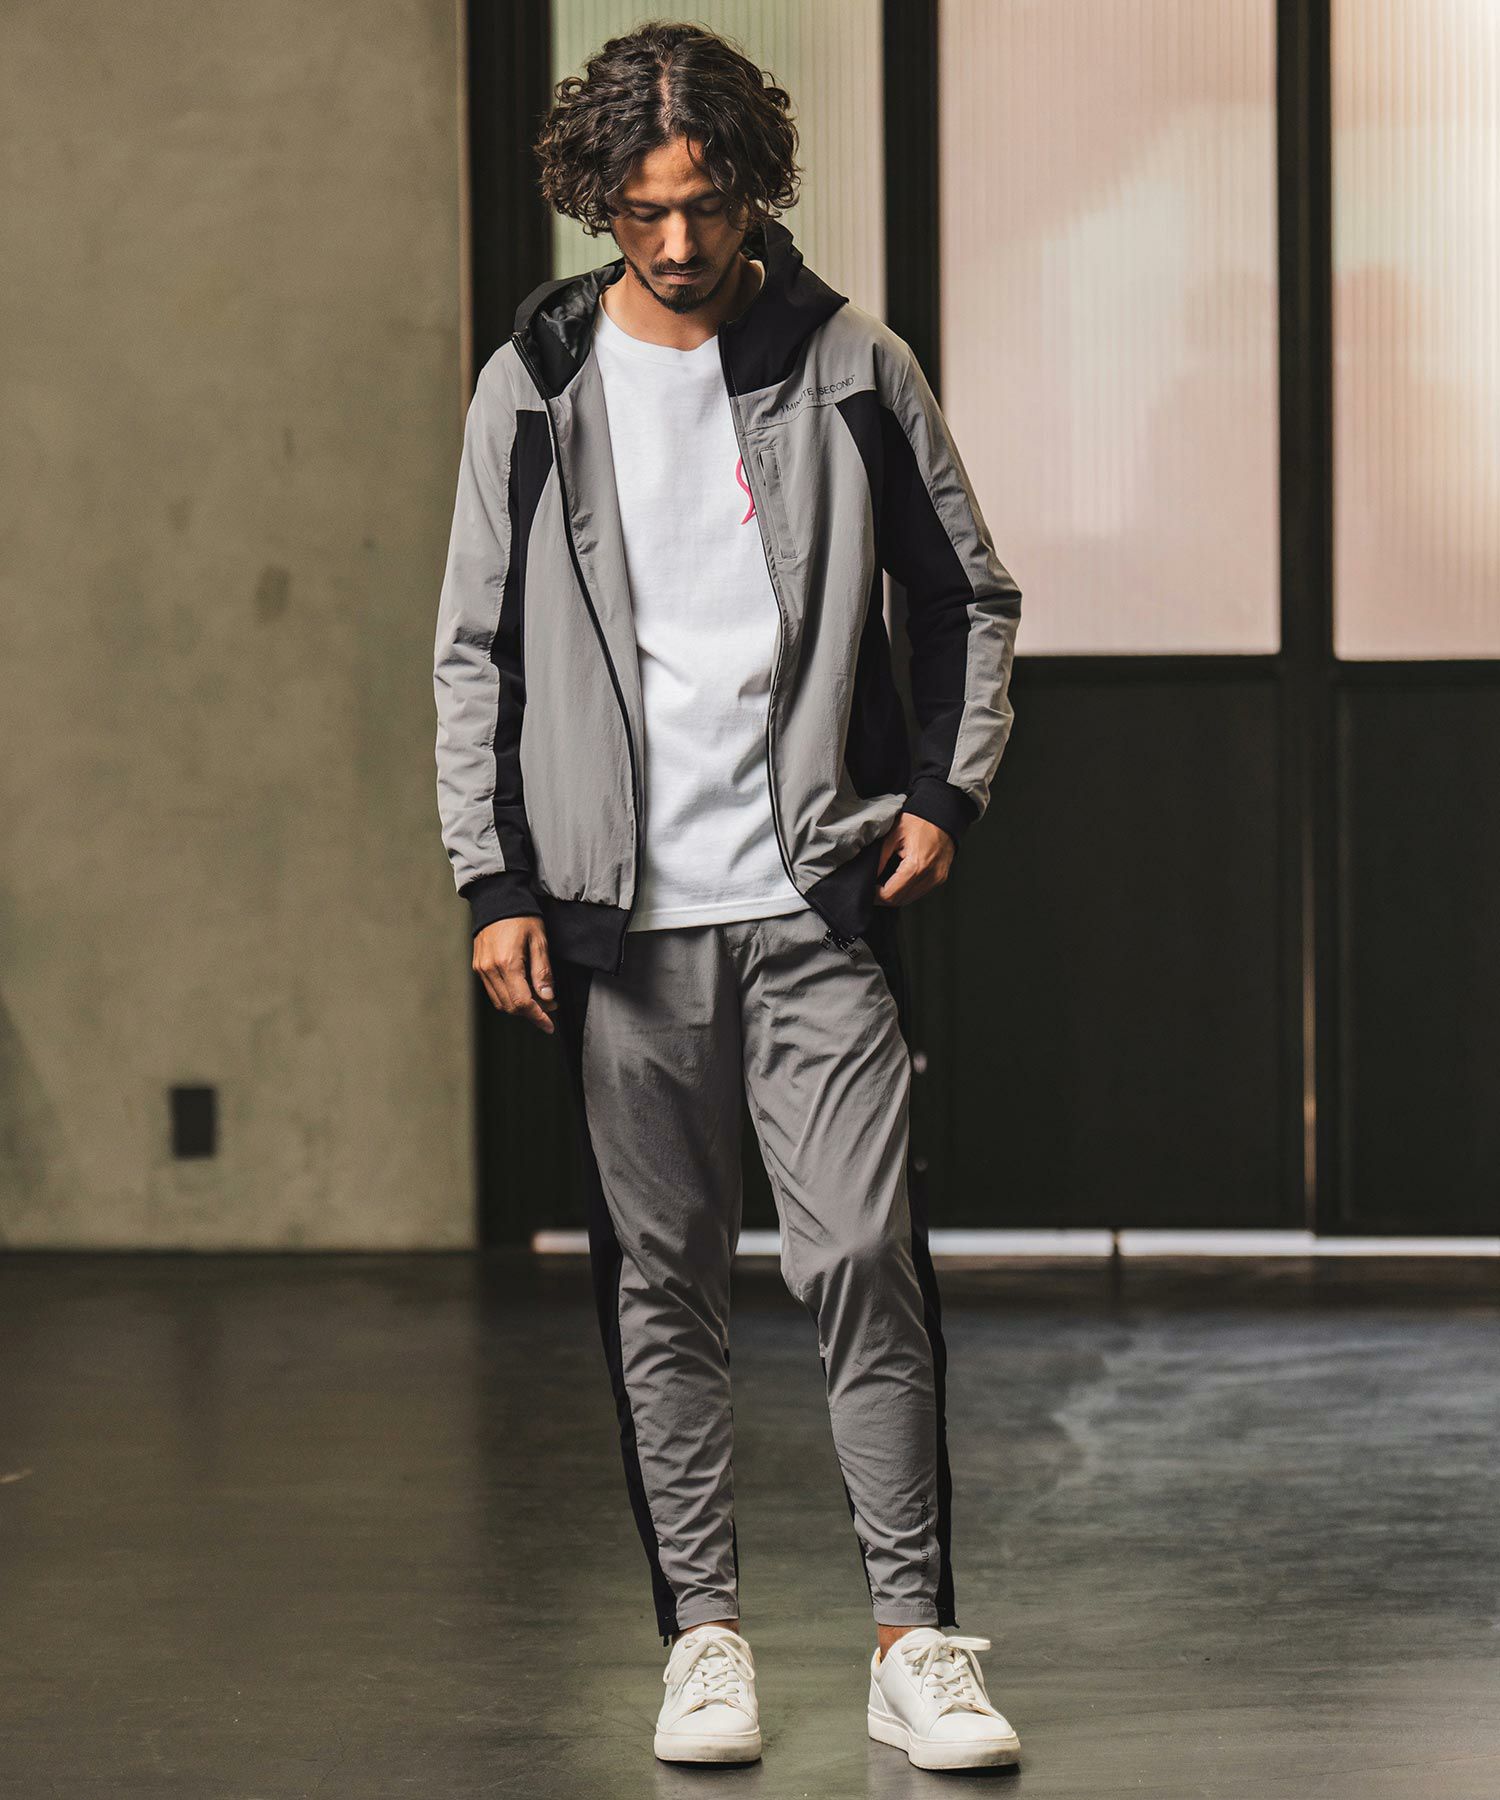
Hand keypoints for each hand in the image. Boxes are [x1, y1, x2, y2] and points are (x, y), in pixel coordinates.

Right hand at [472, 914, 556, 1033]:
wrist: (496, 900)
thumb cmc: (521, 917)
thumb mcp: (539, 941)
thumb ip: (543, 971)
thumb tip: (548, 998)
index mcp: (508, 963)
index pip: (523, 1002)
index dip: (538, 1017)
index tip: (550, 1025)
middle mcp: (490, 969)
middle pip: (511, 1006)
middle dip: (532, 1013)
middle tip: (550, 1008)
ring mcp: (481, 969)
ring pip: (500, 1002)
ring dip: (520, 1007)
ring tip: (539, 999)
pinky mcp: (478, 967)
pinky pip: (493, 992)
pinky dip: (508, 997)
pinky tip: (522, 990)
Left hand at [874, 812, 955, 907]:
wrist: (943, 814)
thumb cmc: (920, 820)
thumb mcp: (893, 834)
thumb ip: (880, 858)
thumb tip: (870, 875)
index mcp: (916, 864)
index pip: (891, 894)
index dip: (876, 895)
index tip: (868, 889)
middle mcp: (930, 875)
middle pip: (900, 900)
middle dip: (884, 898)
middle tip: (873, 890)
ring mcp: (937, 878)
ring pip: (910, 899)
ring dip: (896, 896)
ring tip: (884, 886)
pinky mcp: (941, 878)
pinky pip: (920, 892)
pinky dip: (907, 891)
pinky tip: (899, 883)